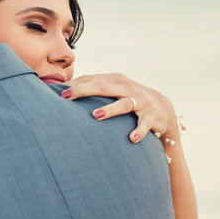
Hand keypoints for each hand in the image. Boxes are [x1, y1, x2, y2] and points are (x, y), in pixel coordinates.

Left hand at [61, 72, 178, 143]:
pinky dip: (138, 131)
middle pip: (102, 87)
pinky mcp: (152, 116)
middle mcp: (127, 87)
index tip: (55, 90)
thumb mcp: (113, 92)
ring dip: (109, 110)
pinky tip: (132, 139)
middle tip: (65, 97)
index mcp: (115, 80)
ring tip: (95, 116)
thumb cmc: (130, 100)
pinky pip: (144, 124)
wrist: (164, 109)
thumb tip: (62, 93)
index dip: (74, 84)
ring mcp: (140, 101)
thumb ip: (93, 90)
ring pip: (123, 104)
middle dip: (83, 91)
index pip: (91, 79)